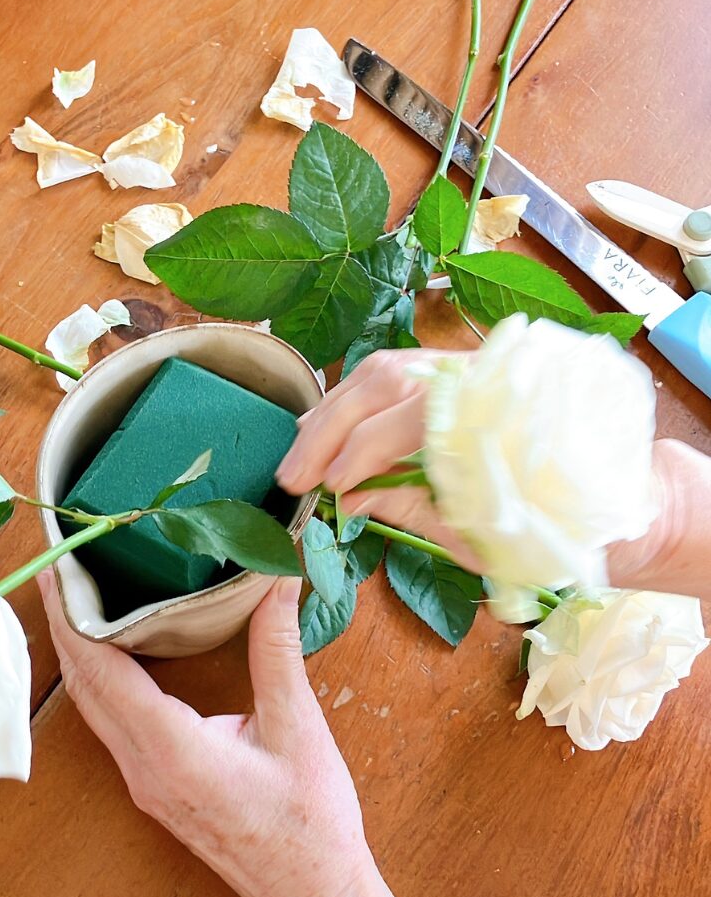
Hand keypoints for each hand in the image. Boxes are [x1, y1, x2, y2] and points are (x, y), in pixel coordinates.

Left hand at [40, 570, 370, 896]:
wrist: (311, 896)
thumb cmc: (309, 822)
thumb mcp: (297, 728)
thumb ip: (277, 650)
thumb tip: (278, 580)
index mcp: (172, 750)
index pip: (101, 670)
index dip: (72, 616)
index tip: (55, 568)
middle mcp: (143, 769)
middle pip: (84, 687)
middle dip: (64, 624)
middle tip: (57, 567)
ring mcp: (144, 784)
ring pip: (92, 709)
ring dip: (79, 654)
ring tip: (75, 599)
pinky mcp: (154, 789)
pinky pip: (111, 727)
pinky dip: (100, 683)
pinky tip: (111, 655)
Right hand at [277, 348, 710, 600]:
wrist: (605, 493)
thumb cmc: (546, 520)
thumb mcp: (476, 528)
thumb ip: (413, 505)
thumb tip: (348, 500)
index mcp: (487, 412)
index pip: (407, 421)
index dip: (359, 455)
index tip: (330, 491)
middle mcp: (472, 376)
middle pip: (380, 381)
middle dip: (326, 430)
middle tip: (291, 477)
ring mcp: (459, 368)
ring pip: (378, 370)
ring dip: (328, 414)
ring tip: (297, 457)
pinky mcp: (448, 375)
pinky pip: (388, 376)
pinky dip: (348, 405)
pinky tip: (323, 433)